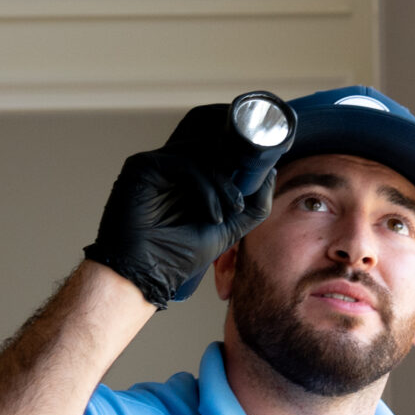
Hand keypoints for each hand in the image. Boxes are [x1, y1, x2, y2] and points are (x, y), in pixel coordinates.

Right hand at [81, 100, 292, 306]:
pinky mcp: (143, 166)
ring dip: (225, 181)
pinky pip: (187, 164)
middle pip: (208, 137)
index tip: (261, 162)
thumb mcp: (229, 229)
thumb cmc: (177, 256)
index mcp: (186, 175)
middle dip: (236, 155)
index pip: (213, 142)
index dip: (238, 146)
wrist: (146, 277)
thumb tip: (271, 172)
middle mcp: (170, 164)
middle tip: (252, 177)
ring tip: (234, 208)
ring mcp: (156, 163)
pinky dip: (208, 188)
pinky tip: (214, 215)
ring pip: (202, 151)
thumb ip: (252, 204)